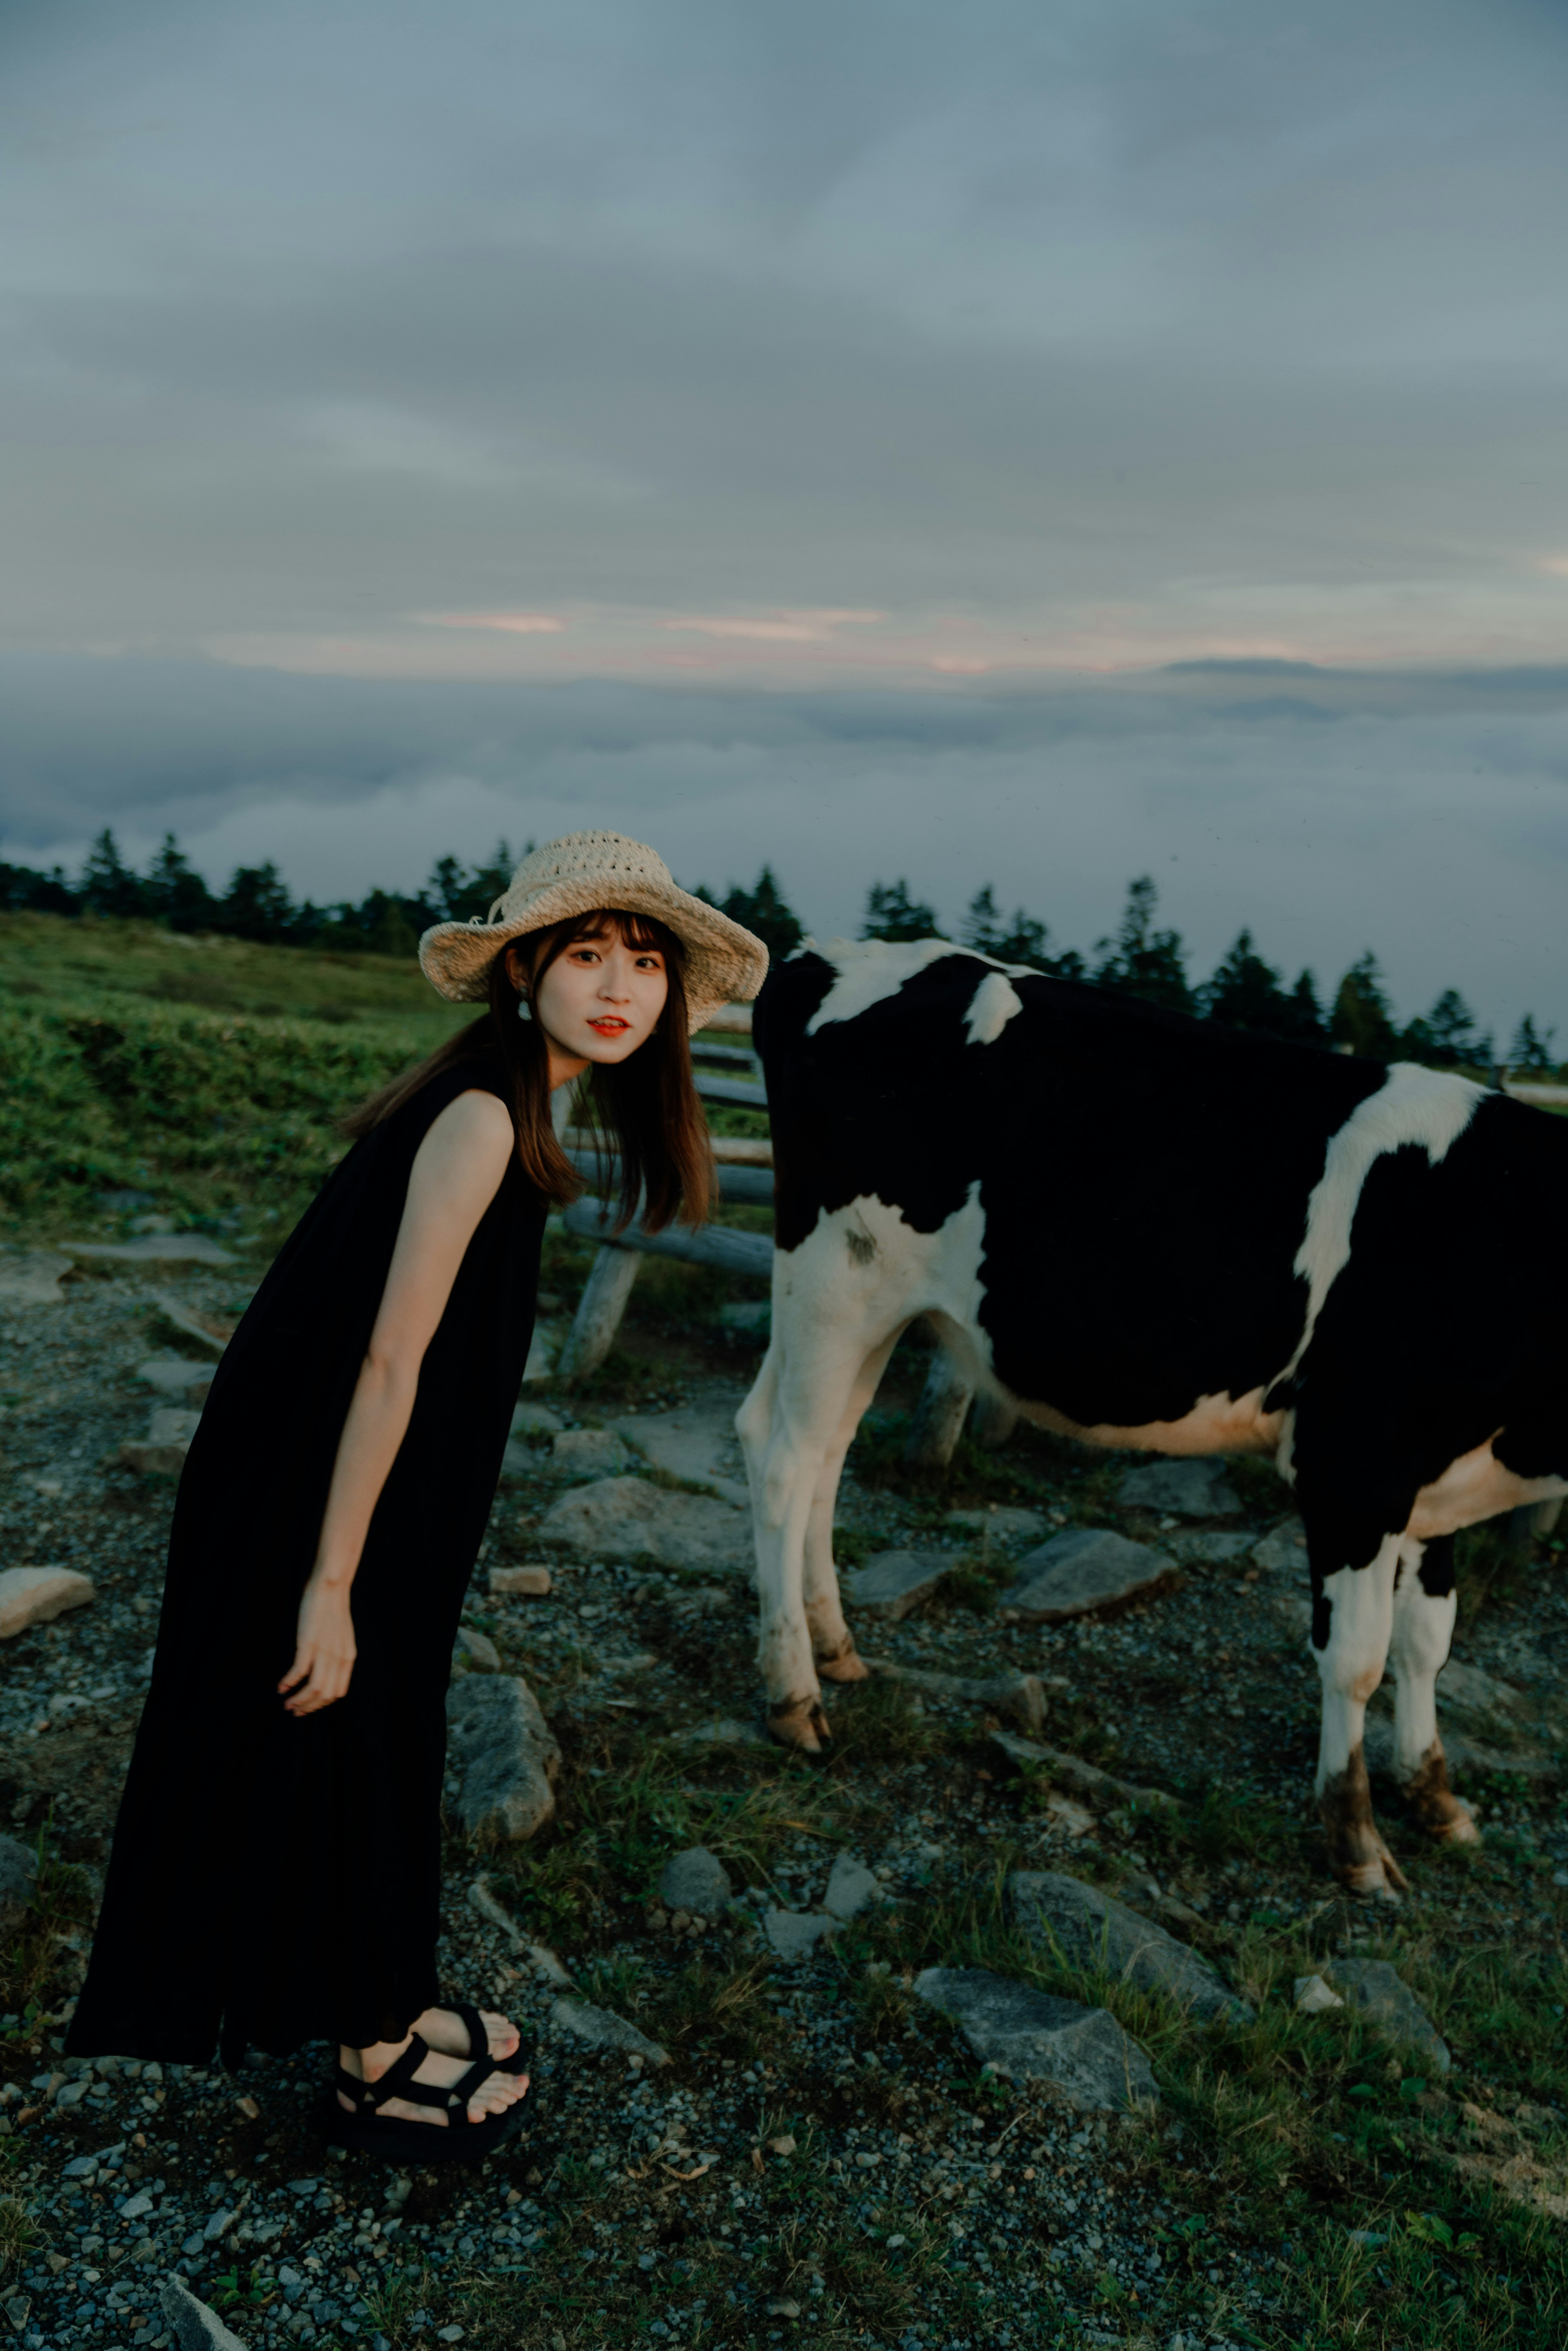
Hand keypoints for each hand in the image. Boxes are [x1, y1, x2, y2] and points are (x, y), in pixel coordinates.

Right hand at [279, 1575, 356, 1715]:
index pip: (338, 1692)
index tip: (308, 1706)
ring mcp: (324, 1651)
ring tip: (287, 1703)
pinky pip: (298, 1672)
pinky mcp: (309, 1642)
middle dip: (308, 1707)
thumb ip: (336, 1654)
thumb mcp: (341, 1637)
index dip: (321, 1704)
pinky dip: (288, 1683)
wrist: (331, 1587)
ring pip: (314, 1689)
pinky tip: (281, 1686)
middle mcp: (339, 1658)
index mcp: (348, 1657)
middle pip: (325, 1695)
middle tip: (294, 1710)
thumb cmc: (332, 1609)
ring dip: (299, 1700)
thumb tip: (324, 1669)